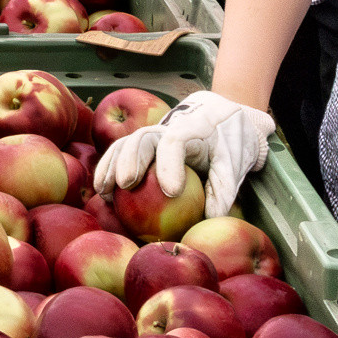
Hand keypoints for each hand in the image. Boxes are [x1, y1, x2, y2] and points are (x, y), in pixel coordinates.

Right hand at [92, 90, 276, 217]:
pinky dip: (108, 170)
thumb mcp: (234, 163)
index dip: (170, 165)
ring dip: (111, 166)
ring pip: (125, 144)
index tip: (172, 192)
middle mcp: (167, 127)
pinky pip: (119, 153)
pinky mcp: (141, 143)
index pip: (176, 142)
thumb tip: (211, 219)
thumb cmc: (227, 142)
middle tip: (127, 185)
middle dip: (131, 160)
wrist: (218, 117)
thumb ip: (223, 189)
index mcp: (192, 129)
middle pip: (142, 138)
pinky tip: (103, 193)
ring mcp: (151, 134)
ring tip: (104, 193)